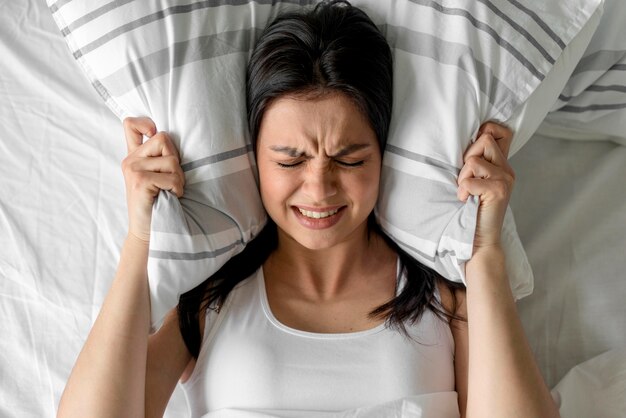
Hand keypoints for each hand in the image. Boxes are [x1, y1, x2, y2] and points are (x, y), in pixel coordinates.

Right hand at [121, 117, 184, 242]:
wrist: (147, 233)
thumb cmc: (158, 204)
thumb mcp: (157, 177)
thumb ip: (159, 158)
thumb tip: (170, 139)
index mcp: (134, 156)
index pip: (131, 124)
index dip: (146, 123)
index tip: (154, 135)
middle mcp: (130, 160)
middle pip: (164, 139)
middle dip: (176, 159)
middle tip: (172, 180)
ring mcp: (133, 169)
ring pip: (171, 160)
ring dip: (178, 178)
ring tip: (170, 191)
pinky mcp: (140, 181)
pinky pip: (172, 177)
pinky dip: (177, 189)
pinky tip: (170, 198)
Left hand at [457, 122, 514, 251]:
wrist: (480, 240)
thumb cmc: (472, 211)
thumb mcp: (476, 181)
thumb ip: (477, 163)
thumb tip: (466, 140)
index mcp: (502, 165)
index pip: (501, 131)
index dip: (486, 131)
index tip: (473, 152)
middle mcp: (507, 170)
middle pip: (484, 139)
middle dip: (468, 157)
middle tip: (467, 179)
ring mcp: (505, 179)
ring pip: (474, 159)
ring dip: (463, 176)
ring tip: (466, 191)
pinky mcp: (498, 190)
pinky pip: (469, 179)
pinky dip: (462, 190)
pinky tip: (466, 200)